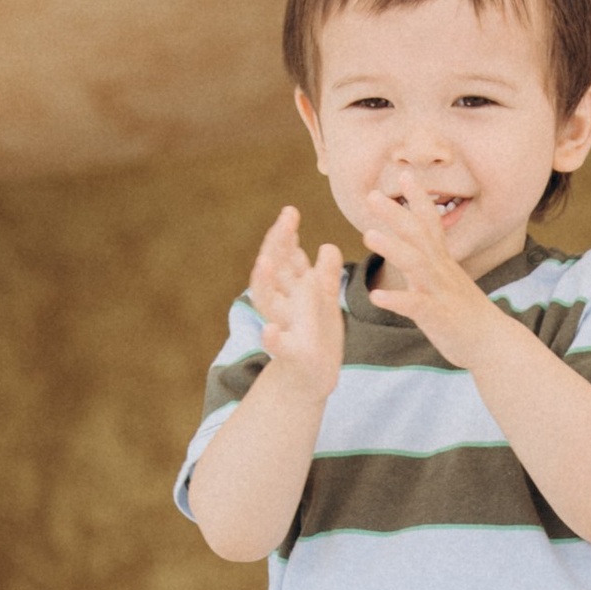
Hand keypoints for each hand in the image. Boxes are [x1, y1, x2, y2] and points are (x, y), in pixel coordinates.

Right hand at [246, 203, 347, 412]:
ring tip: (265, 263)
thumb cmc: (316, 338)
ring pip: (267, 302)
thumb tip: (326, 245)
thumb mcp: (324, 302)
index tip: (290, 211)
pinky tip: (270, 331)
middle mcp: (281, 304)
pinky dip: (273, 338)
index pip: (284, 256)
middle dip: (276, 246)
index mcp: (290, 290)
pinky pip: (279, 346)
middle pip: (272, 270)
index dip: (285, 235)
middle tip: (285, 223)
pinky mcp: (291, 354)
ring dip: (264, 283)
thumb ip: (323, 274)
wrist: (313, 379)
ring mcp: (283, 327)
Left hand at [359, 169, 496, 356]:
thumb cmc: (466, 314)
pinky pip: (416, 306)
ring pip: (416, 264)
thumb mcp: (445, 282)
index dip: (419, 198)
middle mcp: (442, 271)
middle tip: (372, 195)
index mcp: (443, 262)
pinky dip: (396, 301)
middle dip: (396, 214)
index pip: (430, 224)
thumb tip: (404, 247)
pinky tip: (376, 297)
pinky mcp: (439, 317)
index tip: (405, 175)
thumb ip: (423, 263)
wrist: (493, 343)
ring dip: (392, 247)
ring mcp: (441, 292)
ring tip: (367, 234)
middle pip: (418, 235)